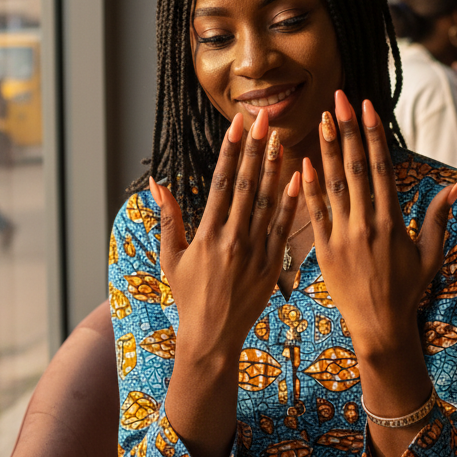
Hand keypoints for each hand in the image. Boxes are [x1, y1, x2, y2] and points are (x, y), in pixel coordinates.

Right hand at [150, 109, 299, 360]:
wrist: (212, 338)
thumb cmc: (188, 297)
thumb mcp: (170, 257)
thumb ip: (168, 217)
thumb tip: (157, 183)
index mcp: (207, 235)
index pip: (221, 182)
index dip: (230, 151)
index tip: (236, 125)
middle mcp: (232, 239)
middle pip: (246, 185)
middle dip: (254, 148)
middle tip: (262, 118)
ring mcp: (255, 252)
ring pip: (267, 201)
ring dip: (274, 167)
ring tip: (280, 137)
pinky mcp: (272, 265)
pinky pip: (284, 228)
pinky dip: (291, 202)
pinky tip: (299, 176)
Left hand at [302, 90, 456, 361]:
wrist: (380, 328)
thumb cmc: (408, 290)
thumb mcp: (430, 254)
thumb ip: (439, 217)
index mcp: (392, 222)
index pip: (381, 168)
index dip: (372, 135)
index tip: (366, 107)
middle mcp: (367, 224)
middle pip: (355, 168)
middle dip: (346, 130)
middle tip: (338, 98)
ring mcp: (343, 237)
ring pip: (333, 185)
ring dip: (326, 149)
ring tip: (321, 118)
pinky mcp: (324, 251)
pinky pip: (315, 213)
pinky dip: (308, 187)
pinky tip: (303, 162)